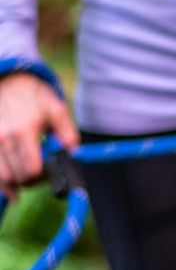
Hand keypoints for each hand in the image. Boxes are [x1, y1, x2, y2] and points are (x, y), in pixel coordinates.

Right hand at [0, 72, 78, 199]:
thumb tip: (74, 154)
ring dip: (15, 183)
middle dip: (31, 181)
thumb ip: (68, 133)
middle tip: (40, 176)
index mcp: (24, 130)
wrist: (7, 81)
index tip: (49, 173)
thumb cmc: (35, 97)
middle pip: (17, 176)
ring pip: (1, 177)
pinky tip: (10, 188)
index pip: (32, 168)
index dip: (43, 177)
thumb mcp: (57, 110)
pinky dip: (2, 182)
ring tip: (26, 178)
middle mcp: (3, 137)